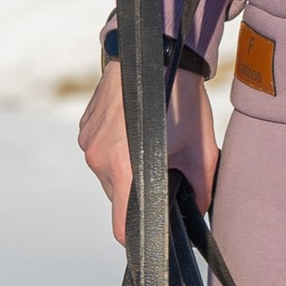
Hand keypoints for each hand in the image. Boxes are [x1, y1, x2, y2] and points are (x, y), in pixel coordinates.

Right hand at [76, 53, 218, 243]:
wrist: (157, 50)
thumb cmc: (180, 98)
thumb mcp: (201, 146)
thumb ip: (201, 188)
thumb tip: (199, 212)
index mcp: (124, 168)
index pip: (121, 226)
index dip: (139, 235)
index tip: (153, 232)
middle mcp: (98, 158)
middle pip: (118, 197)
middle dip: (140, 190)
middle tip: (164, 166)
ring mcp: (88, 142)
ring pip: (109, 175)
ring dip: (128, 169)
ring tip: (150, 142)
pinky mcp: (84, 128)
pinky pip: (100, 153)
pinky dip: (116, 150)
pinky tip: (135, 130)